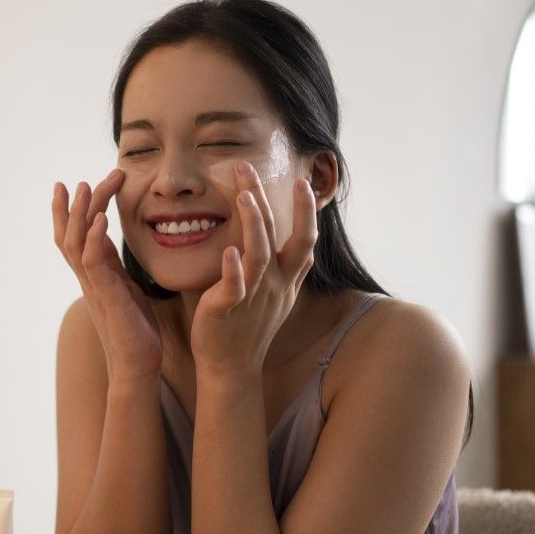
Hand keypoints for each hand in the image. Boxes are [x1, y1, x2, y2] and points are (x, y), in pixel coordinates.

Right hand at [53, 169, 161, 384]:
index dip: (68, 213)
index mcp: (94, 276)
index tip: (70, 185)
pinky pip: (94, 263)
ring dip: (81, 214)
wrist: (138, 366)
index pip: (74, 238)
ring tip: (86, 187)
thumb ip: (115, 266)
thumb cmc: (136, 330)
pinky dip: (96, 239)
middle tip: (77, 180)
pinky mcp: (107, 297)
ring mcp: (95, 288)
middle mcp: (88, 280)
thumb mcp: (126, 289)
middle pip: (68, 236)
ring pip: (77, 244)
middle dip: (71, 207)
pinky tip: (102, 220)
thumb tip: (109, 242)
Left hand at [190, 161, 317, 379]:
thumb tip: (304, 247)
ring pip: (258, 255)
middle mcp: (274, 285)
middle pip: (278, 236)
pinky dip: (233, 270)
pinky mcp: (228, 309)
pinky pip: (235, 287)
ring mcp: (253, 297)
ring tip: (243, 194)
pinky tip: (229, 252)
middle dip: (266, 199)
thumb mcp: (278, 295)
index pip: (304, 239)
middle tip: (248, 167)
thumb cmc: (249, 327)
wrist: (231, 366)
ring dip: (252, 223)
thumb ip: (288, 268)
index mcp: (286, 279)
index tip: (302, 181)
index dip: (306, 212)